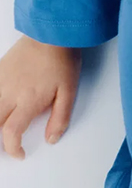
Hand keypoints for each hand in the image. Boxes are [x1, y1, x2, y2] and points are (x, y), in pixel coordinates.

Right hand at [0, 36, 80, 159]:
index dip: (12, 148)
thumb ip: (59, 120)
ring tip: (3, 128)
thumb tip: (52, 139)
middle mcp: (8, 92)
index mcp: (27, 101)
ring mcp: (0, 80)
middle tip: (6, 146)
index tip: (19, 154)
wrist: (50, 34)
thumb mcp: (68, 94)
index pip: (10, 132)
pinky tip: (2, 108)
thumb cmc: (61, 62)